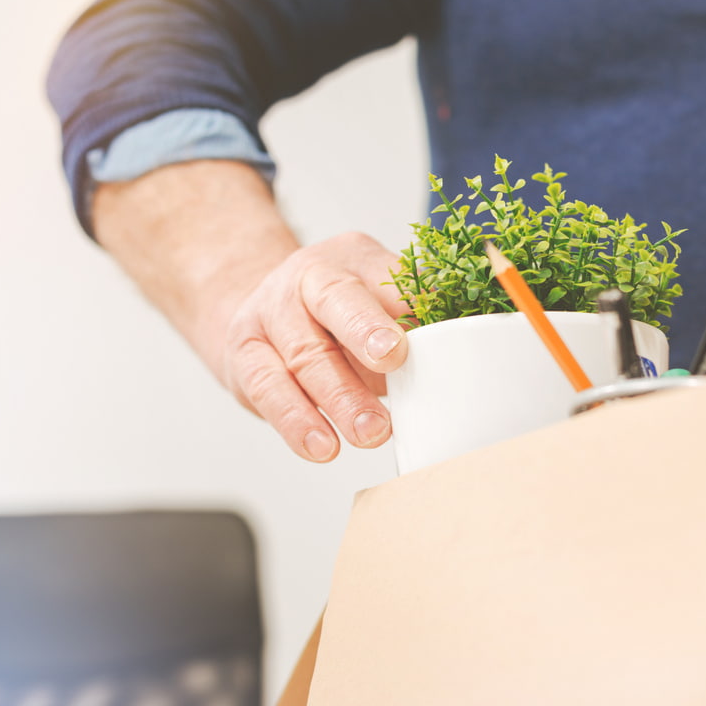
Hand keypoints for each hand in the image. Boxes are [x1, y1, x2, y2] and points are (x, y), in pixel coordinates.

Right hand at [92, 161, 409, 462]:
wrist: (267, 310)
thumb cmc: (341, 314)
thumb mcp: (379, 301)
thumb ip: (413, 320)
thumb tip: (460, 347)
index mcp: (350, 258)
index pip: (377, 273)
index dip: (398, 301)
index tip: (412, 334)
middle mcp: (305, 278)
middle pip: (335, 303)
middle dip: (363, 335)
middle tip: (394, 366)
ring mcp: (269, 314)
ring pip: (302, 355)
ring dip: (339, 399)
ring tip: (370, 433)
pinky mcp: (245, 357)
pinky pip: (268, 389)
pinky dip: (296, 421)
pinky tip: (322, 447)